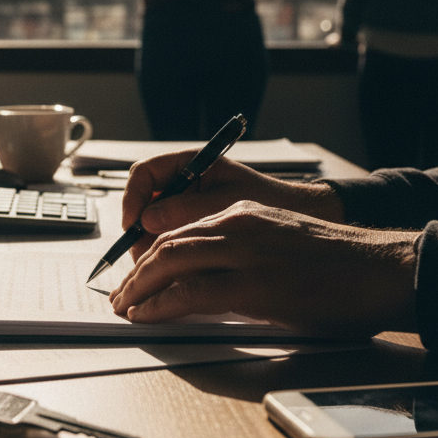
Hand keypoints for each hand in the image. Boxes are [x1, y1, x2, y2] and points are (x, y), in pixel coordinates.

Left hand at [108, 200, 418, 336]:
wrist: (383, 270)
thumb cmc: (342, 266)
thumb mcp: (282, 244)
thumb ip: (243, 254)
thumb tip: (208, 284)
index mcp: (244, 213)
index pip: (180, 228)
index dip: (150, 253)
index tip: (136, 273)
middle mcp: (238, 225)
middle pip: (166, 244)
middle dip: (136, 272)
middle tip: (120, 294)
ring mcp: (245, 254)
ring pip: (170, 263)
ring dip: (139, 288)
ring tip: (125, 308)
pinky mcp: (253, 286)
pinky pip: (190, 293)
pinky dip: (159, 305)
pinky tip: (146, 316)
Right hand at [122, 152, 344, 259]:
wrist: (304, 218)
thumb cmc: (272, 202)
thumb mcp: (228, 203)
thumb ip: (187, 209)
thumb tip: (148, 220)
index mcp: (193, 163)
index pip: (144, 173)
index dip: (133, 197)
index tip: (133, 223)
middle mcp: (186, 183)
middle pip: (144, 202)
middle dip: (138, 230)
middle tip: (142, 256)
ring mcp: (188, 206)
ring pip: (153, 225)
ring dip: (151, 247)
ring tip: (160, 271)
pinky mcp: (196, 228)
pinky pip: (170, 239)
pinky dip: (167, 256)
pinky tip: (175, 273)